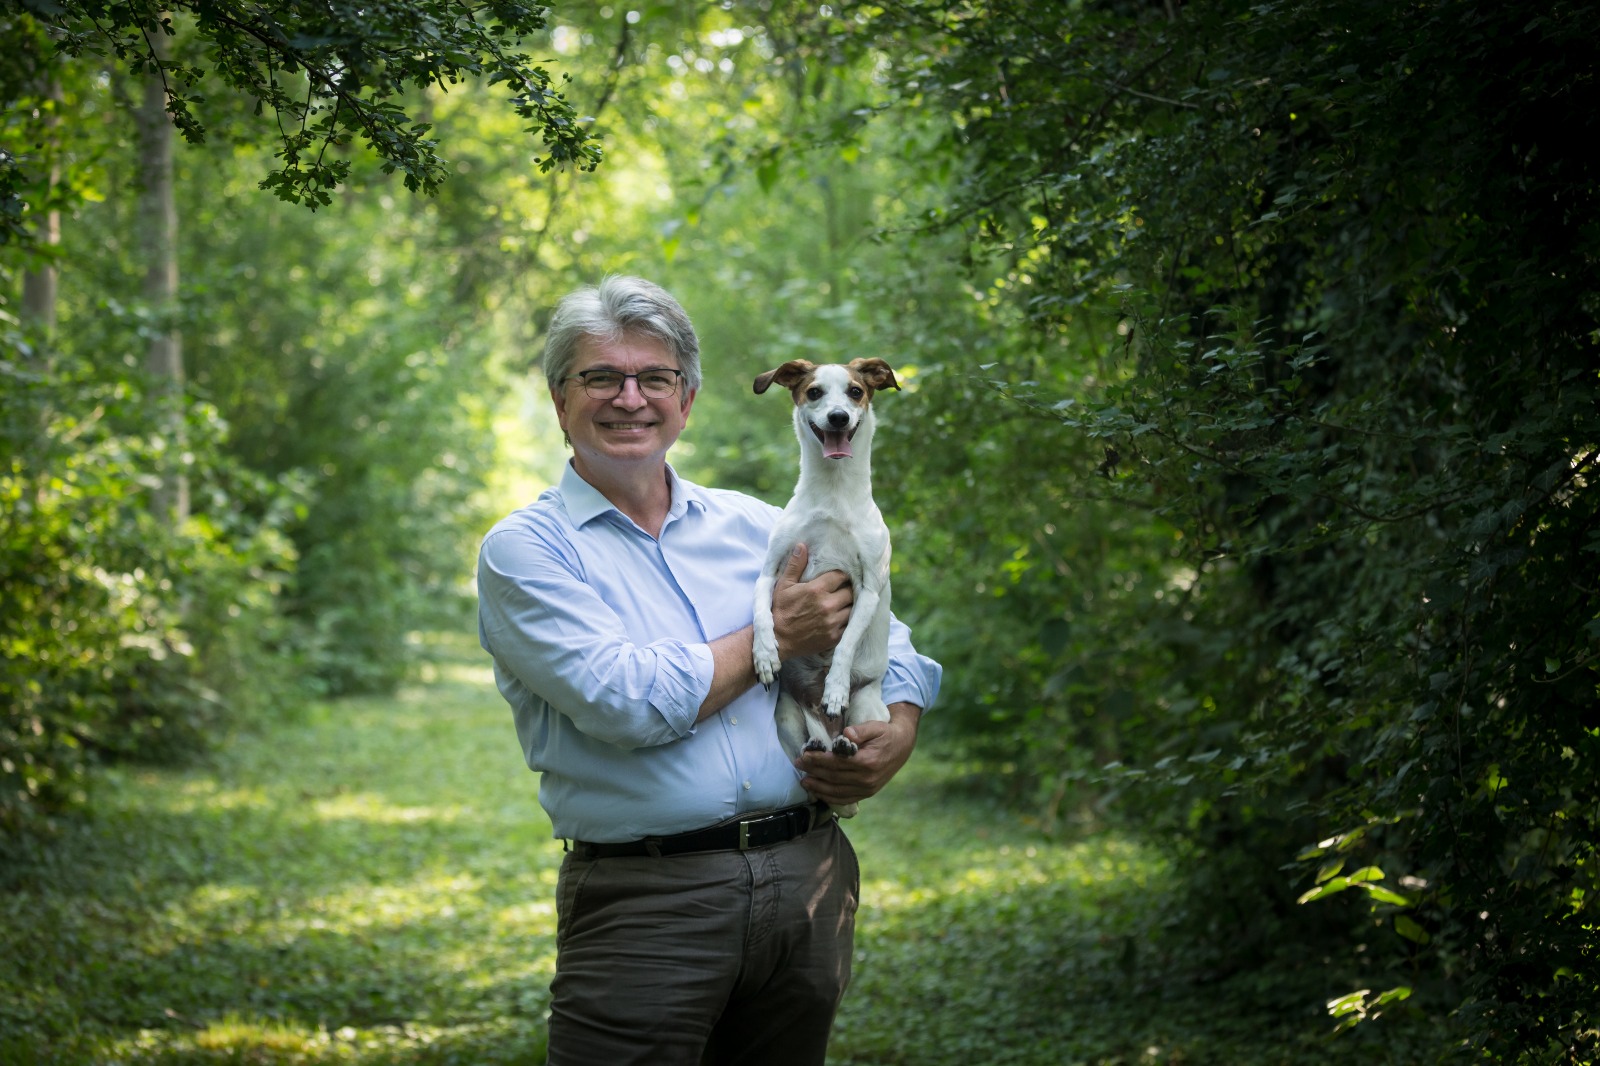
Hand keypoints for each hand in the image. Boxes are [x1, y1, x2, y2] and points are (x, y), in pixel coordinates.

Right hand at [772, 543, 851, 660]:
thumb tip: (802, 546)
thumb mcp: (783, 585)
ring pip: (852, 608)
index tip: (839, 577)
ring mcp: (833, 622)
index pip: (841, 576)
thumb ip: (795, 565)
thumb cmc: (780, 610)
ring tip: (843, 603)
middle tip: (842, 589)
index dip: (841, 575)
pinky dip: (847, 620)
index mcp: (816, 590)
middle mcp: (828, 605)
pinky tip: (840, 617)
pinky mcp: (834, 637)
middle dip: (847, 589)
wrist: (777, 640)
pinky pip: (849, 625)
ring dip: (849, 605)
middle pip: (850, 592)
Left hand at [795, 704, 919, 806]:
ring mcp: (868, 788)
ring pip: (837, 791)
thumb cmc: (886, 734)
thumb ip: (861, 730)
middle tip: (798, 764)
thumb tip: (847, 733)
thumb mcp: (876, 727)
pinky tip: (818, 793)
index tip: (804, 755)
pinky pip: (845, 799)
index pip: (837, 762)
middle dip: (813, 771)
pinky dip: (830, 798)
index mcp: (868, 761)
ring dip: (818, 787)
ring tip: (803, 782)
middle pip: (834, 777)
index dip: (819, 760)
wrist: (902, 747)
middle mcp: (867, 779)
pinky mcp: (867, 793)